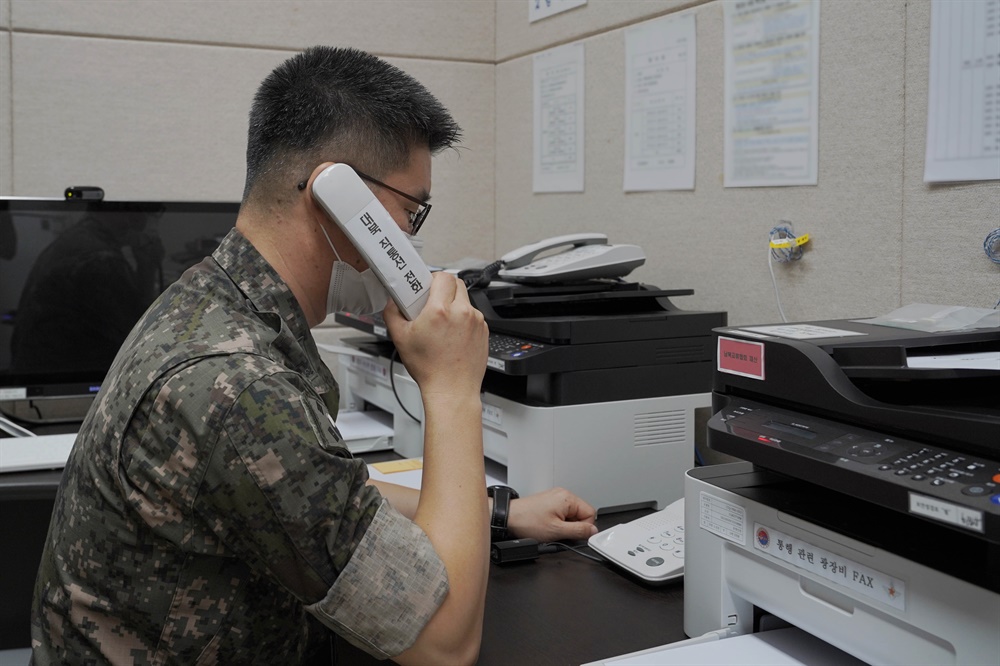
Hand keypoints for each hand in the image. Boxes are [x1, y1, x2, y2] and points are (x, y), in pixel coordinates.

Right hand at [383, 272, 487, 398]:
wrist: (452, 390)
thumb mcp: (400, 339)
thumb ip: (392, 313)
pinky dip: (463, 319)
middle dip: (444, 289)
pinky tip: (452, 335)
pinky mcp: (484, 331)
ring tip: (442, 323)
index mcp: (441, 310)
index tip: (426, 287)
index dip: (433, 278)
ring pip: (465, 300)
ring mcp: (476, 322)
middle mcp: (462, 313)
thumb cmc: (429, 369)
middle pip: (456, 283)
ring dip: (454, 305)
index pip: (443, 276)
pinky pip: (473, 316)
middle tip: (432, 303)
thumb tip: (392, 302)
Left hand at [507, 487, 597, 542]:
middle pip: (581, 514)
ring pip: (571, 515)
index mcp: (568, 498)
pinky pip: (561, 514)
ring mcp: (555, 497)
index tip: (574, 535)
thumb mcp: (557, 531)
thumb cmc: (527, 521)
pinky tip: (547, 526)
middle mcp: (563, 494)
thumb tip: (593, 531)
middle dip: (573, 526)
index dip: (584, 527)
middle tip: (559, 532)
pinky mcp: (548, 502)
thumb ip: (578, 531)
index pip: (590, 513)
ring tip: (550, 529)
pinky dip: (557, 522)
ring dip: (564, 525)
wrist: (508, 518)